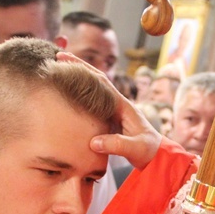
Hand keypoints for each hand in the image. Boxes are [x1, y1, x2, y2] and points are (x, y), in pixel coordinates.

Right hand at [55, 51, 161, 169]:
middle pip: (96, 81)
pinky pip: (92, 105)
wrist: (156, 156)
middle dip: (78, 68)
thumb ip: (117, 145)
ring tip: (59, 72)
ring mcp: (112, 111)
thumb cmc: (147, 150)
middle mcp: (117, 104)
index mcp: (123, 105)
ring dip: (78, 82)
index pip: (101, 82)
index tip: (67, 59)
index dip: (85, 70)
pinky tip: (69, 97)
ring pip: (93, 92)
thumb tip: (93, 142)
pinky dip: (80, 98)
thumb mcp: (135, 148)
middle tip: (58, 57)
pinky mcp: (109, 120)